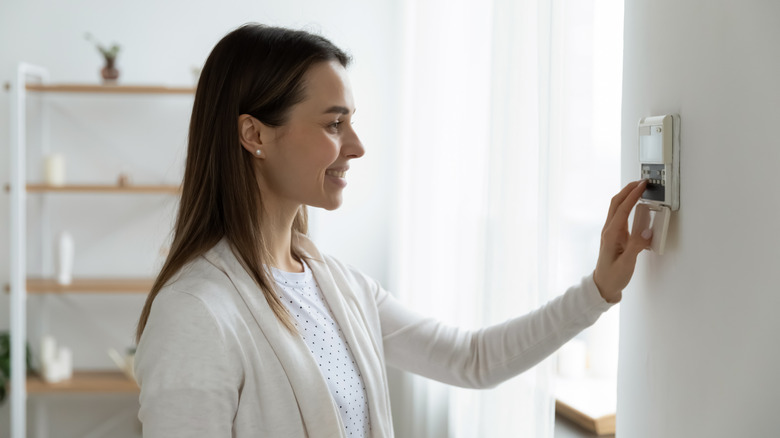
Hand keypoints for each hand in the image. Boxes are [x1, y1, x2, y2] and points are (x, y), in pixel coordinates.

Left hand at [593, 180, 651, 302]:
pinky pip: (621, 216)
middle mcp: (609, 230)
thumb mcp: (627, 263)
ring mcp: (610, 232)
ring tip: (640, 189)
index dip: (632, 195)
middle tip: (642, 181)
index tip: (642, 185)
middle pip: (616, 203)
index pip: (622, 209)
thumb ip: (636, 247)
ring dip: (627, 196)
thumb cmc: (613, 276)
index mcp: (611, 235)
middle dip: (628, 189)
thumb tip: (647, 231)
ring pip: (617, 208)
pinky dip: (628, 206)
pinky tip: (636, 206)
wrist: (603, 285)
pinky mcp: (614, 235)